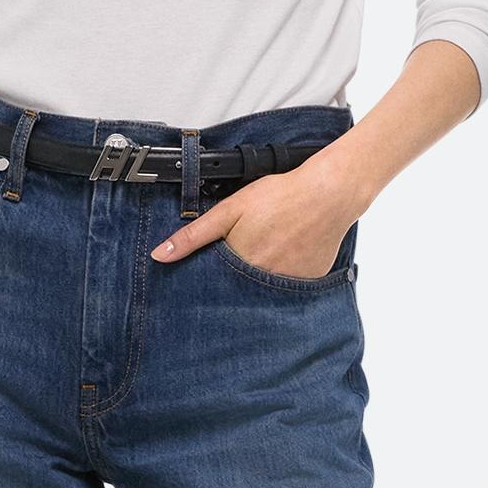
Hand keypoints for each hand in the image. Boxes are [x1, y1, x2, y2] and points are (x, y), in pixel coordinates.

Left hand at [149, 156, 365, 281]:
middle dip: (235, 280)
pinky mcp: (308, 284)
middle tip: (248, 252)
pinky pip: (289, 289)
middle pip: (239, 292)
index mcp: (240, 265)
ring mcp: (288, 286)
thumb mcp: (229, 210)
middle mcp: (263, 282)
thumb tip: (160, 256)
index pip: (215, 285)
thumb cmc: (280, 197)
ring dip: (259, 280)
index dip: (210, 278)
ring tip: (269, 250)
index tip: (208, 274)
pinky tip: (288, 255)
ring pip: (264, 292)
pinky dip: (284, 277)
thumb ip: (194, 235)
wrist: (327, 194)